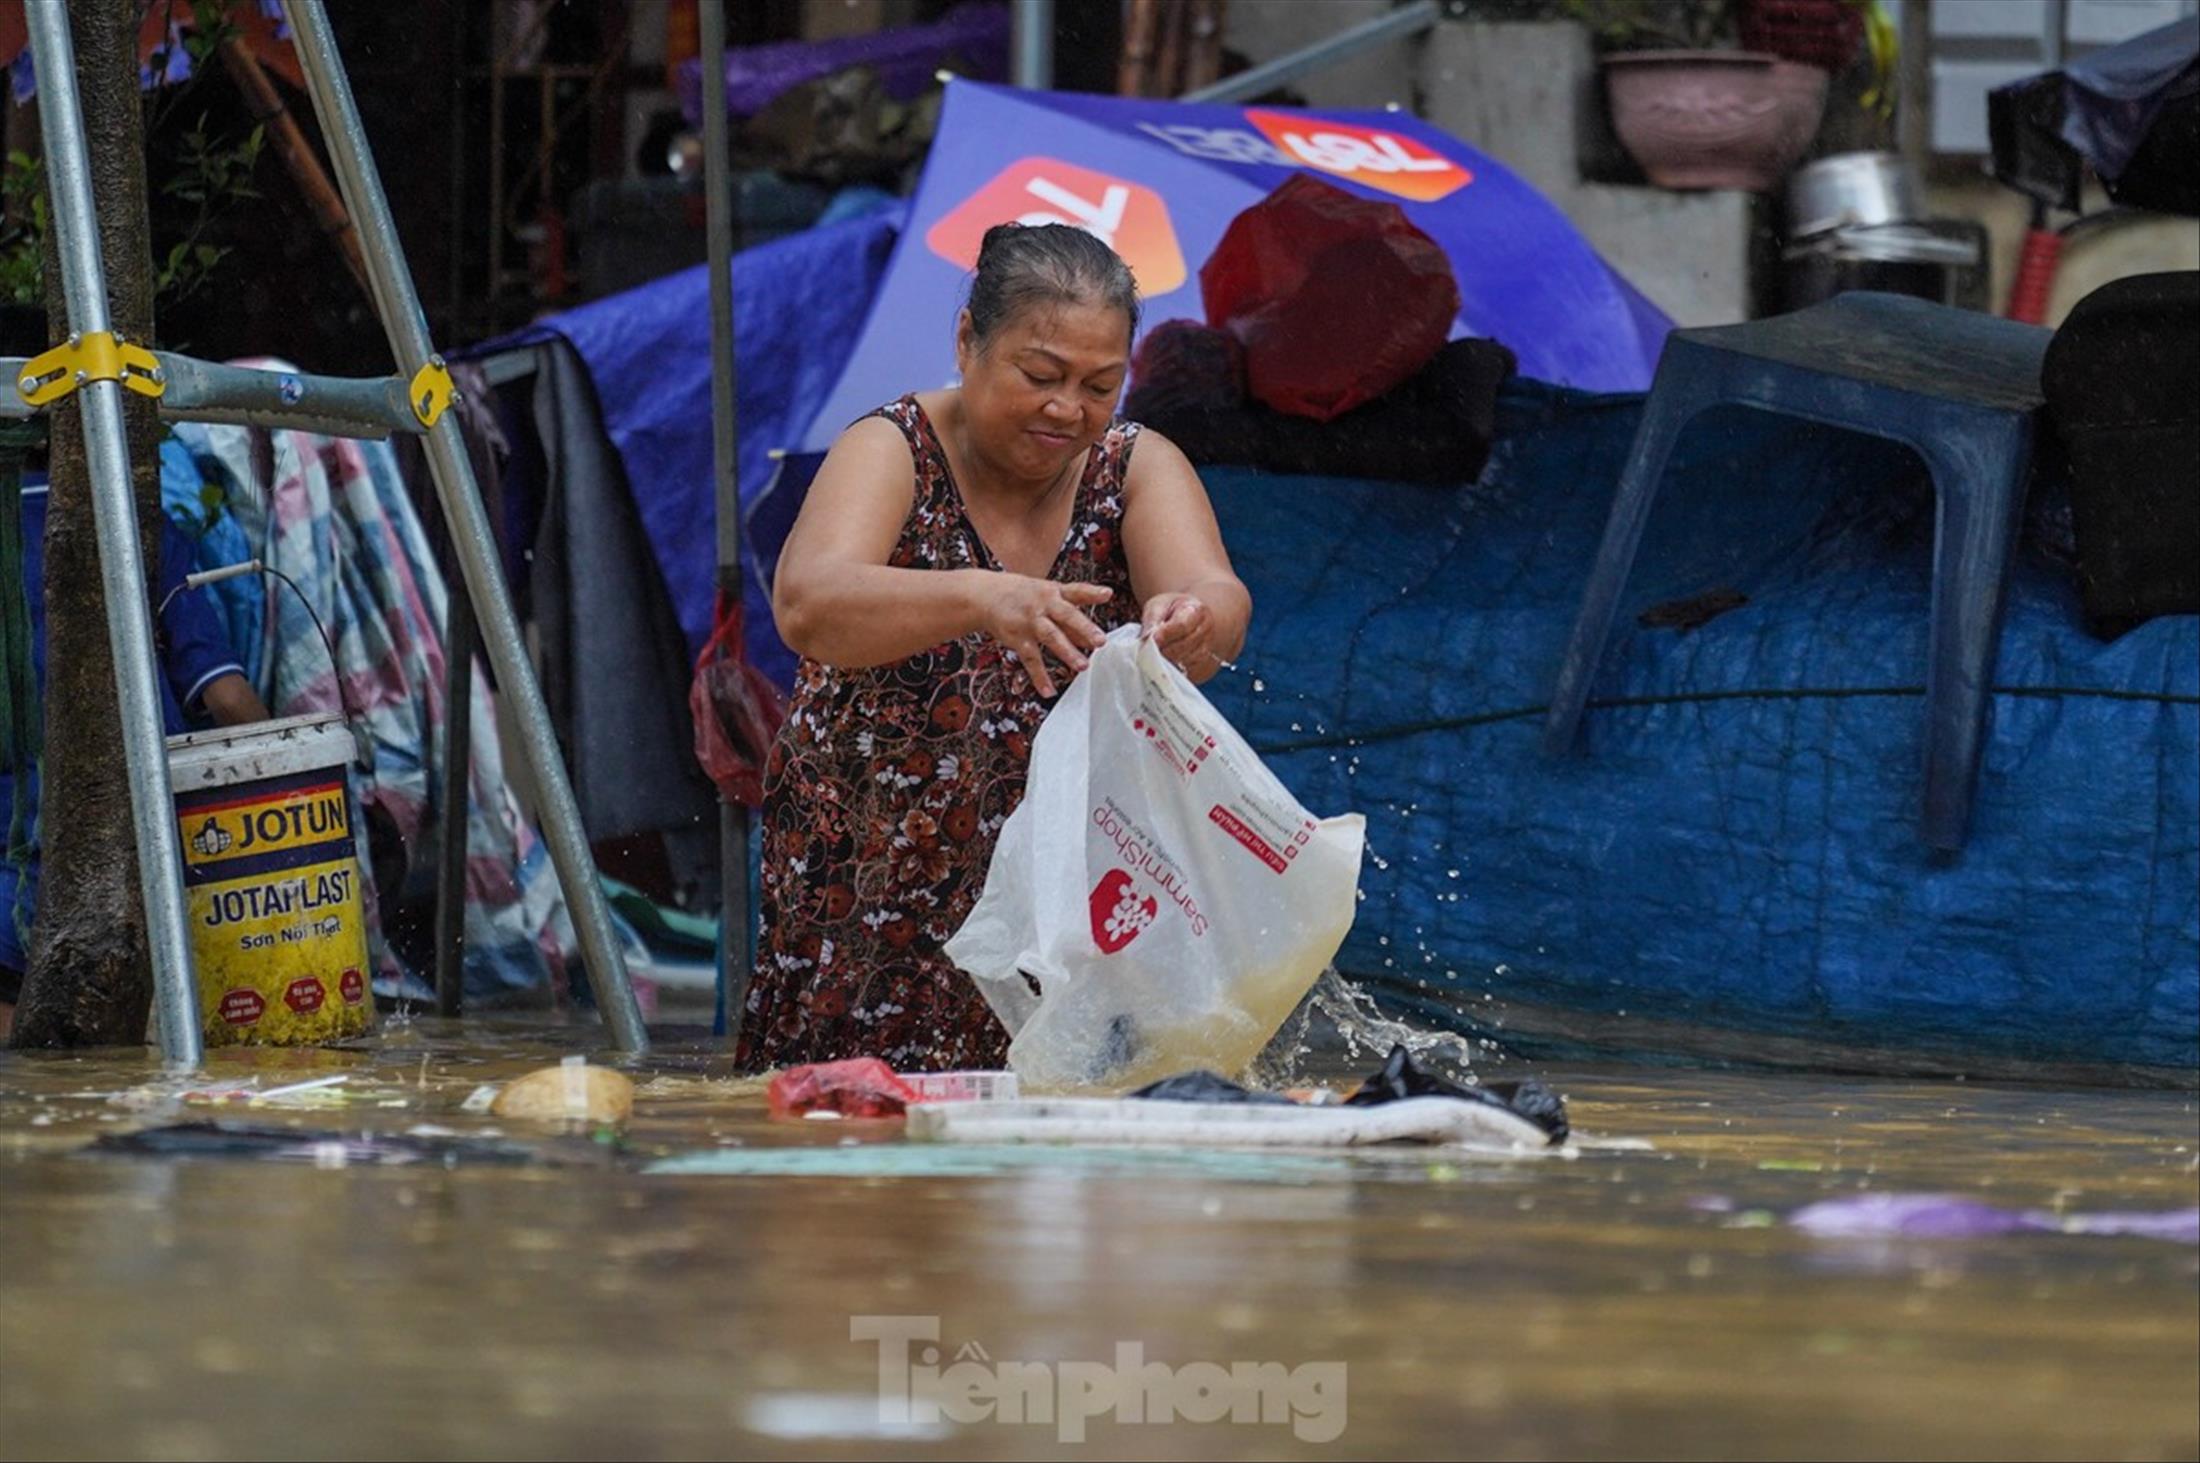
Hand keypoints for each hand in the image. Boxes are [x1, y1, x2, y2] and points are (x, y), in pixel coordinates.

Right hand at [980, 574, 1111, 697]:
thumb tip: (1092, 639)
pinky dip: (1039, 676)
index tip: (1107, 594)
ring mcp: (1030, 622)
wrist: (985, 595)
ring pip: (1050, 637)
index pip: (1076, 591)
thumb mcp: (1047, 597)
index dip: (1091, 593)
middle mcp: (1043, 605)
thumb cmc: (1024, 596)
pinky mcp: (1018, 638)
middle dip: (1084, 628)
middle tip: (1101, 641)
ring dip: (1067, 652)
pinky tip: (1048, 691)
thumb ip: (1070, 618)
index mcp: (1054, 592)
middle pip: (1066, 615)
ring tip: (1082, 666)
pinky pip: (1031, 659)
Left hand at [1141, 591, 1215, 671]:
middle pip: (1185, 645)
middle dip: (1165, 651)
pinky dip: (1177, 670)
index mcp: (1196, 610)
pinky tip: (1166, 665)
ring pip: (1189, 660)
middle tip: (1149, 652)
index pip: (1182, 626)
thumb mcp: (1158, 605)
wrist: (1186, 617)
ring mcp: (1207, 646)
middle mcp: (1206, 628)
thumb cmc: (1171, 610)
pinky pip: (1192, 670)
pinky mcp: (1205, 661)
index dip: (1165, 635)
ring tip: (1156, 659)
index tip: (1152, 640)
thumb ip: (1152, 620)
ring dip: (1170, 662)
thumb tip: (1146, 638)